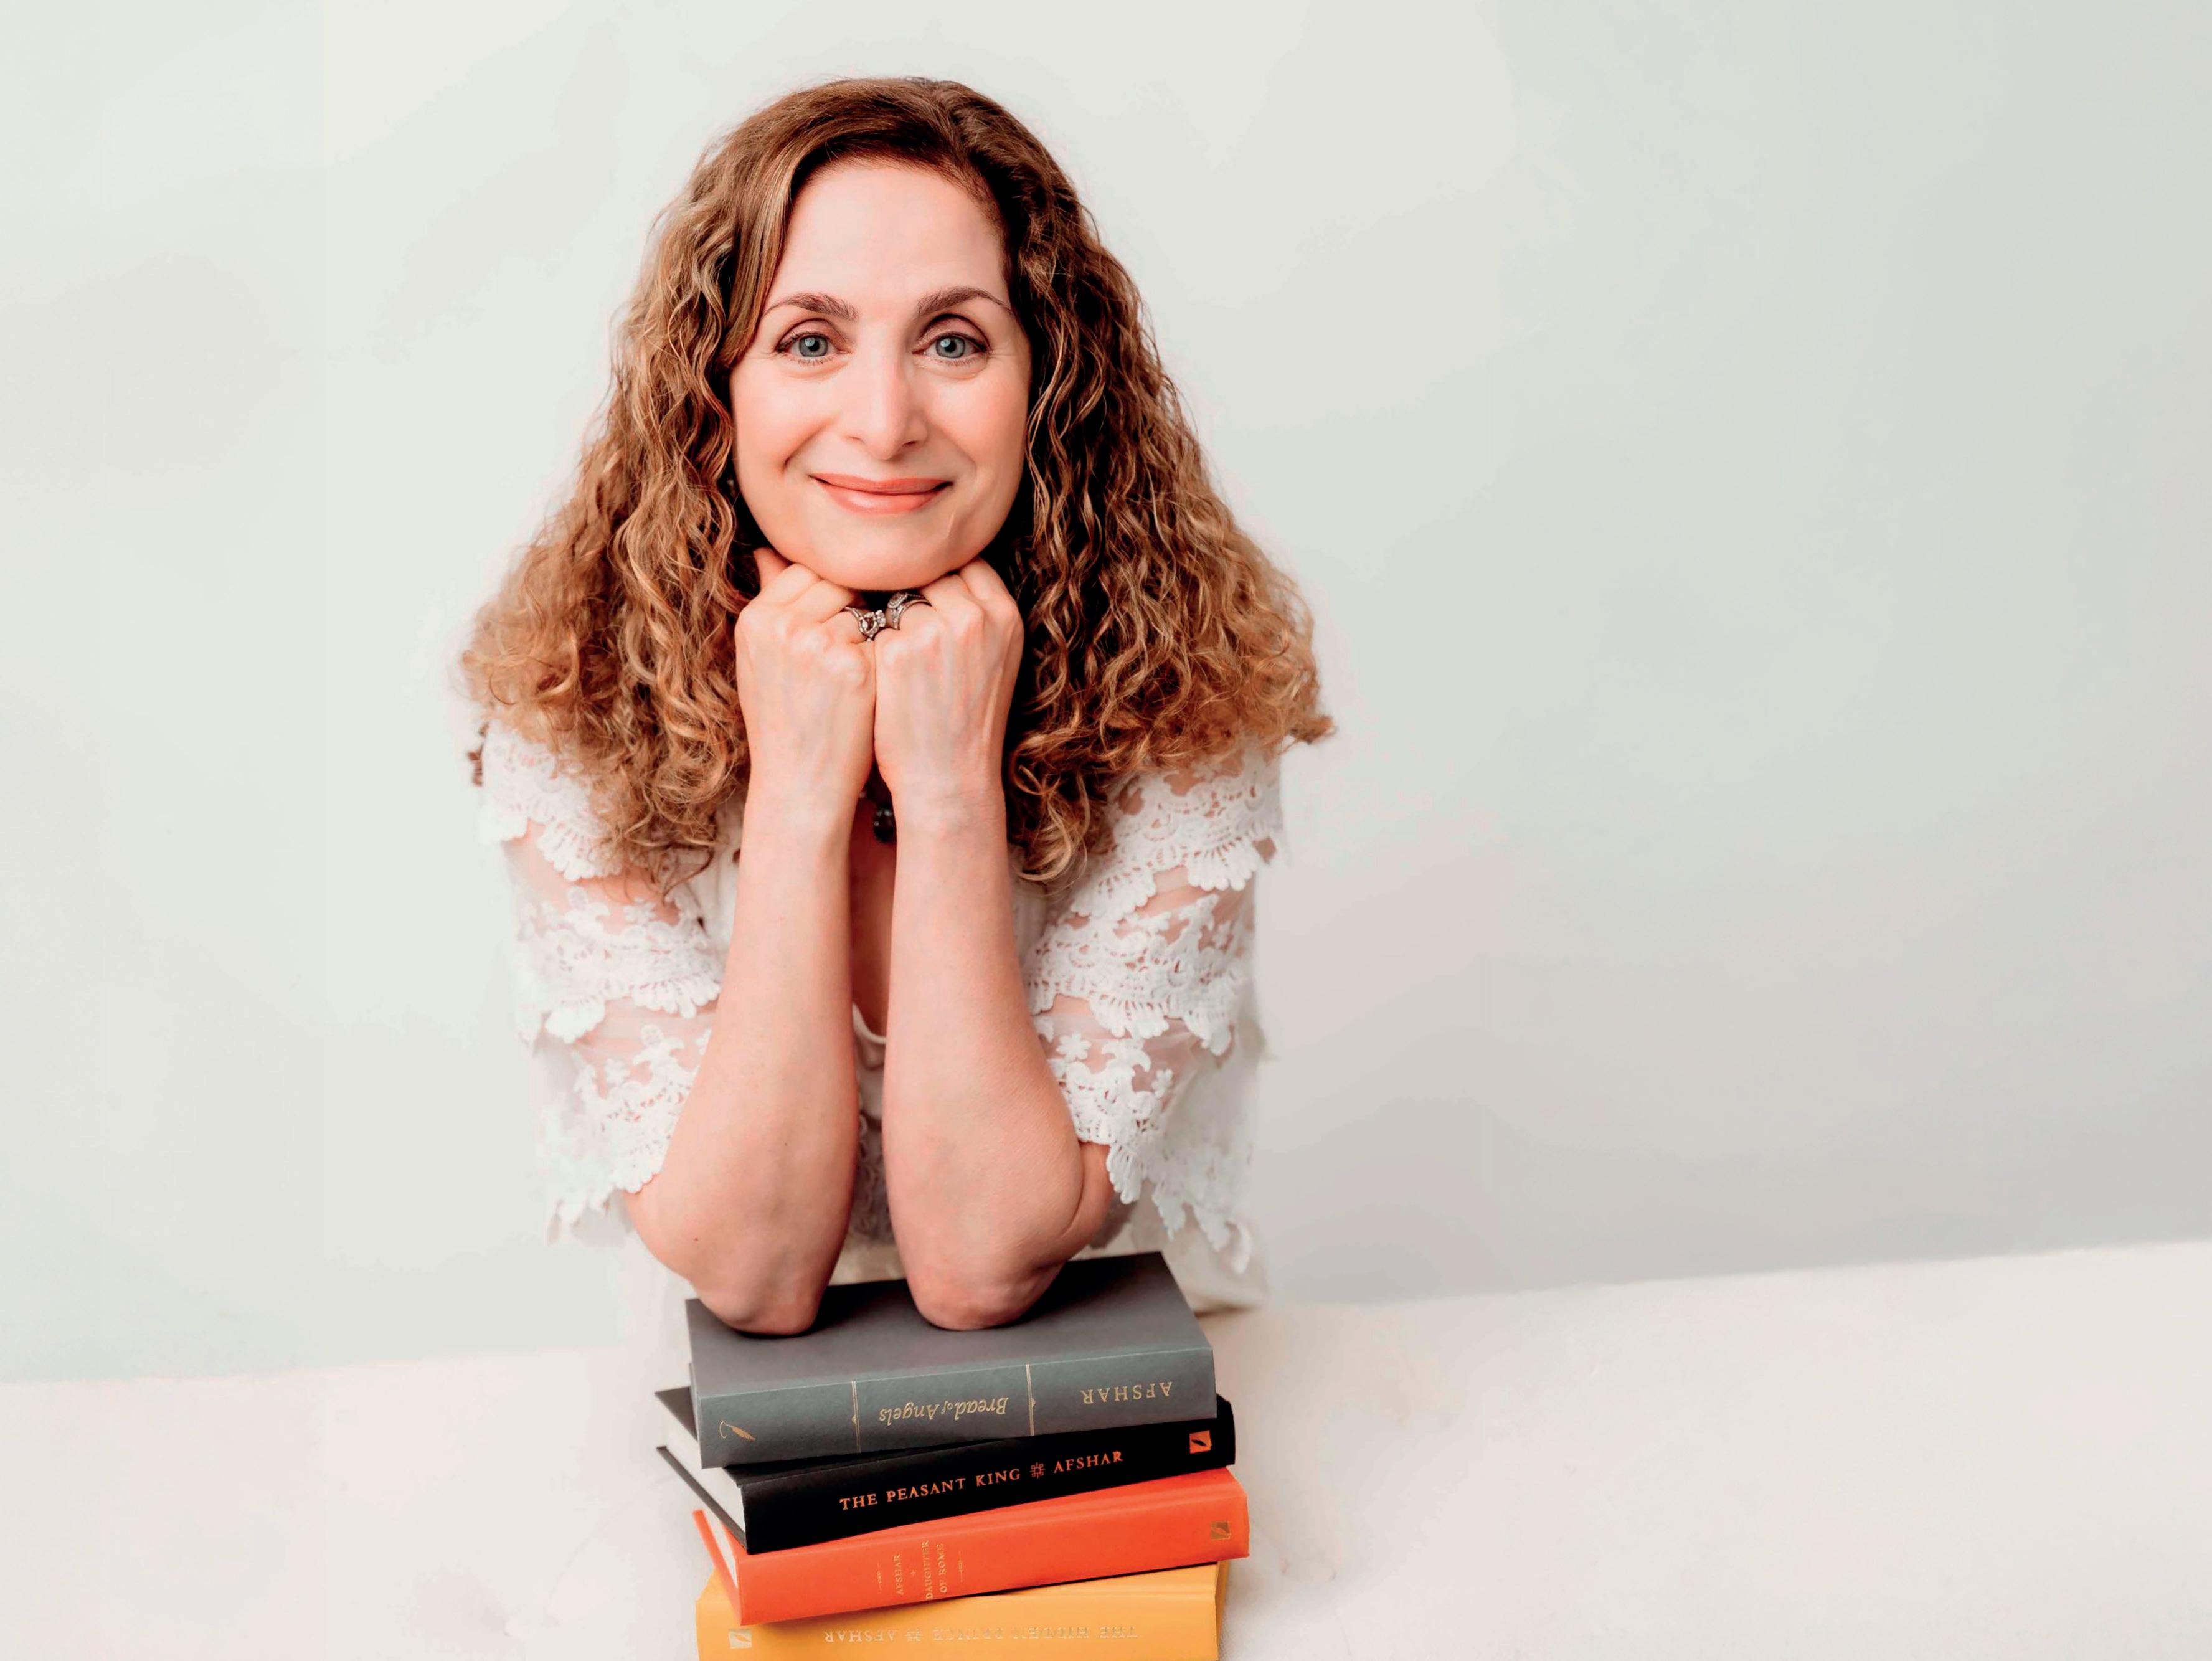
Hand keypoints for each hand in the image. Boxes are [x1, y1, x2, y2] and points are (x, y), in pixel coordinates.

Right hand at [733, 547, 874, 818]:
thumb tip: (768, 549)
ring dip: (871, 632)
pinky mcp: (853, 667)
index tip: (840, 616)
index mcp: (756, 620)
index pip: (805, 570)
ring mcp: (818, 644)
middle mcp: (782, 627)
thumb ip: (772, 603)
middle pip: (838, 581)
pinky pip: (884, 638)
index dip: (831, 592)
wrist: (801, 786)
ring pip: (865, 608)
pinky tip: (873, 689)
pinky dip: (884, 658)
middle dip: (854, 604)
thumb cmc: (786, 723)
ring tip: (856, 675)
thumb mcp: (762, 660)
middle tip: (856, 642)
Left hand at [870, 558, 1023, 824]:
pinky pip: (873, 628)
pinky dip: (872, 651)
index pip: (965, 564)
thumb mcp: (994, 659)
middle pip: (928, 575)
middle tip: (911, 639)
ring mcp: (936, 631)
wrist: (950, 779)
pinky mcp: (897, 650)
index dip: (942, 579)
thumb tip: (937, 569)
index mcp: (1004, 615)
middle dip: (914, 598)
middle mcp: (975, 616)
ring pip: (898, 599)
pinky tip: (885, 684)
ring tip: (903, 671)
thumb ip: (976, 612)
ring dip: (891, 623)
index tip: (930, 602)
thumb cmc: (966, 721)